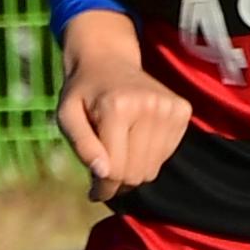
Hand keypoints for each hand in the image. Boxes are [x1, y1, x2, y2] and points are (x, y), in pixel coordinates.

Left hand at [57, 12, 190, 200]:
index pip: (115, 171)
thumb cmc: (83, 94)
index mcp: (118, 108)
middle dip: (117, 179)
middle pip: (136, 174)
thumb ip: (82, 146)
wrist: (108, 60)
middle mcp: (149, 106)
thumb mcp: (67, 117)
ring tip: (119, 147)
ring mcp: (170, 107)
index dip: (102, 187)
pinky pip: (166, 156)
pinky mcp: (182, 110)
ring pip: (152, 170)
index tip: (93, 189)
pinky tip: (136, 136)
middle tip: (105, 167)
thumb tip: (103, 173)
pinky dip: (149, 155)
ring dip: (133, 168)